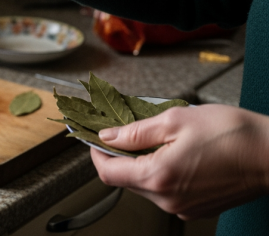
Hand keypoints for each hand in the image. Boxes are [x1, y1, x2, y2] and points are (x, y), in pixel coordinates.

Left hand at [91, 104, 268, 219]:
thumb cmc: (232, 134)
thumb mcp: (175, 120)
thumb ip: (135, 131)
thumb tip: (108, 136)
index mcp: (157, 176)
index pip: (107, 172)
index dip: (96, 153)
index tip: (96, 138)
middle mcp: (168, 199)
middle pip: (126, 180)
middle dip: (122, 156)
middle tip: (130, 132)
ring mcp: (183, 208)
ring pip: (147, 186)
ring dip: (144, 164)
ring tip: (163, 141)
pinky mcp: (197, 209)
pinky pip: (167, 192)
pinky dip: (164, 173)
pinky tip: (179, 155)